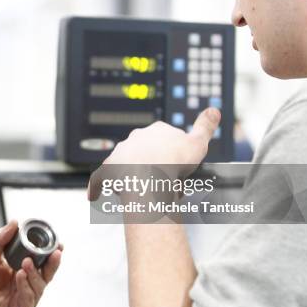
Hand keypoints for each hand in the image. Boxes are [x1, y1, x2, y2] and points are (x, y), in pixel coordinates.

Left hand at [0, 221, 61, 306]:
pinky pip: (29, 298)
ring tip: (27, 263)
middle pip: (46, 274)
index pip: (40, 260)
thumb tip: (13, 223)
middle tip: (54, 253)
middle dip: (53, 263)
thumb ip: (0, 239)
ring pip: (40, 285)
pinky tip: (20, 277)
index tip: (56, 244)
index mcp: (18, 268)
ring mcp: (22, 297)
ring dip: (35, 273)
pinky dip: (27, 286)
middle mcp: (23, 283)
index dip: (50, 253)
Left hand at [88, 108, 220, 200]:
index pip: (165, 138)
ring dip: (132, 173)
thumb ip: (205, 126)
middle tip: (166, 180)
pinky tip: (93, 196)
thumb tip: (213, 110)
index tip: (179, 164)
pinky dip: (98, 186)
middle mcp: (136, 139)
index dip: (174, 152)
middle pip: (146, 151)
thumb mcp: (198, 142)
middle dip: (154, 162)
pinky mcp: (109, 170)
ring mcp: (121, 153)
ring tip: (146, 190)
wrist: (149, 178)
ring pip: (126, 162)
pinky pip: (101, 178)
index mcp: (157, 131)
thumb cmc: (173, 163)